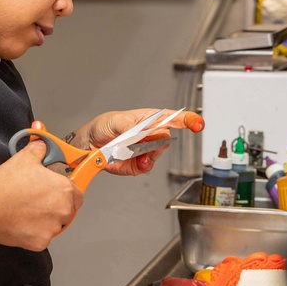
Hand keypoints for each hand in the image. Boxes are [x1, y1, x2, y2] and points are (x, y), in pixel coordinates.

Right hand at [0, 139, 82, 249]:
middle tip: (37, 201)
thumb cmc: (5, 185)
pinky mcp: (40, 242)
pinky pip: (42, 237)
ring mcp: (52, 228)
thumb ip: (40, 148)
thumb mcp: (25, 157)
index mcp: (64, 189)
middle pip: (67, 211)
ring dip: (45, 220)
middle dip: (56, 207)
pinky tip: (22, 222)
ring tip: (26, 210)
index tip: (56, 192)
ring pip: (55, 225)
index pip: (77, 195)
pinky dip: (34, 232)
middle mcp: (63, 210)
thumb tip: (43, 143)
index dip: (67, 193)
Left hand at [73, 109, 204, 176]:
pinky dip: (141, 165)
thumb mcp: (116, 121)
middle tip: (142, 140)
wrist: (89, 146)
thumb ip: (133, 127)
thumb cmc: (103, 127)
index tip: (197, 123)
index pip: (172, 118)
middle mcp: (150, 135)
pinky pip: (146, 167)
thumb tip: (148, 131)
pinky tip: (135, 161)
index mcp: (148, 119)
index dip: (187, 120)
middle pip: (166, 139)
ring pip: (156, 155)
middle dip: (157, 141)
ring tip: (132, 152)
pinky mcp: (138, 164)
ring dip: (147, 155)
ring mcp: (145, 150)